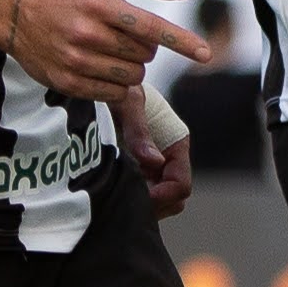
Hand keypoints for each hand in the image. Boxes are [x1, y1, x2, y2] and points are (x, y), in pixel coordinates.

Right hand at [5, 0, 207, 101]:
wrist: (17, 11)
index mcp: (99, 2)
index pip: (151, 26)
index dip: (181, 40)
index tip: (206, 53)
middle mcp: (86, 32)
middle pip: (145, 55)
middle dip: (144, 47)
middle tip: (124, 33)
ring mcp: (74, 60)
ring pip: (132, 77)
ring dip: (132, 66)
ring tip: (112, 49)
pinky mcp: (67, 83)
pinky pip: (113, 95)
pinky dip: (116, 84)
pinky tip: (102, 66)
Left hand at [118, 78, 195, 216]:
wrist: (105, 82)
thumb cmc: (119, 88)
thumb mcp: (128, 103)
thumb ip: (139, 131)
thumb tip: (154, 162)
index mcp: (176, 143)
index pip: (181, 185)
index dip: (162, 196)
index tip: (139, 197)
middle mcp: (170, 157)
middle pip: (174, 199)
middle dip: (153, 204)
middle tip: (125, 200)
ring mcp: (156, 166)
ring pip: (160, 202)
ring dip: (143, 203)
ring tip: (118, 194)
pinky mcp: (140, 170)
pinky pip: (143, 195)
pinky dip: (132, 198)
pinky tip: (112, 190)